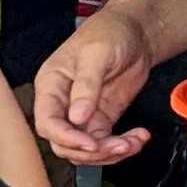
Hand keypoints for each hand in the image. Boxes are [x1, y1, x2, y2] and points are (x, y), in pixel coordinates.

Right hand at [31, 3, 154, 166]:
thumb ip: (86, 85)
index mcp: (51, 85)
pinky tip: (139, 138)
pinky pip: (105, 144)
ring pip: (84, 150)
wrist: (136, 32)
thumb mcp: (97, 54)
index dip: (67, 138)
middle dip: (91, 151)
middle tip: (120, 145)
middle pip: (64, 143)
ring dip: (109, 154)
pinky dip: (122, 147)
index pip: (47, 122)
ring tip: (134, 142)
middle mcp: (62, 104)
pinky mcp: (101, 120)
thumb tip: (77, 117)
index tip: (92, 144)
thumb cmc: (110, 32)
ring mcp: (82, 114)